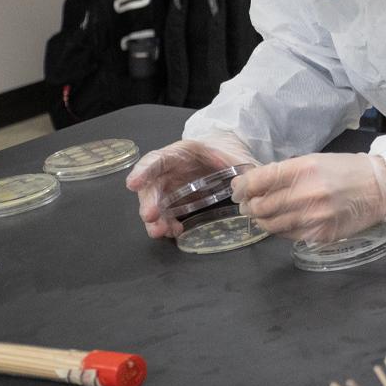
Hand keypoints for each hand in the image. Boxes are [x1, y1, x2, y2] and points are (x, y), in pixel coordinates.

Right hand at [127, 134, 257, 238]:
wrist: (228, 159)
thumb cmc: (229, 154)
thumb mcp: (237, 156)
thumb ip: (244, 167)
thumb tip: (252, 183)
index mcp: (182, 152)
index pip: (158, 159)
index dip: (144, 171)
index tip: (133, 184)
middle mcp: (169, 169)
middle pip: (152, 185)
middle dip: (149, 202)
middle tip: (151, 218)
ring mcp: (170, 186)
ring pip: (156, 203)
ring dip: (156, 219)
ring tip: (161, 232)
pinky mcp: (174, 201)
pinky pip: (166, 214)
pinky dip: (168, 224)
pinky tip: (174, 232)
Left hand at [230, 153, 385, 243]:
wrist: (379, 189)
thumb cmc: (345, 171)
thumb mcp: (313, 161)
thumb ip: (283, 173)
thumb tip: (251, 184)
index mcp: (302, 169)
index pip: (257, 181)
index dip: (241, 187)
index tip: (238, 191)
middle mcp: (306, 194)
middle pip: (259, 206)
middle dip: (249, 206)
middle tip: (249, 205)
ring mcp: (314, 217)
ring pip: (270, 224)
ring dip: (261, 220)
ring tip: (264, 215)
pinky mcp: (321, 234)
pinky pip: (288, 235)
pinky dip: (280, 229)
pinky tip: (286, 221)